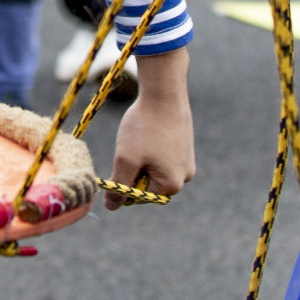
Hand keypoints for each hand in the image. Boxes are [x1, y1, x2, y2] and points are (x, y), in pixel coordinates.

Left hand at [109, 50, 194, 205]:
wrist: (164, 91)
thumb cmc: (145, 127)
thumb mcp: (126, 159)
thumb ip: (119, 187)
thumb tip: (112, 207)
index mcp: (172, 185)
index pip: (137, 197)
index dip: (123, 179)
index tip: (124, 158)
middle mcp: (185, 177)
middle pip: (147, 184)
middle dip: (134, 167)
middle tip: (132, 146)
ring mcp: (187, 161)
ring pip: (152, 168)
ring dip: (141, 157)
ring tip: (141, 137)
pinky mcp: (185, 147)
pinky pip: (161, 155)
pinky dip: (150, 147)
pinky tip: (149, 131)